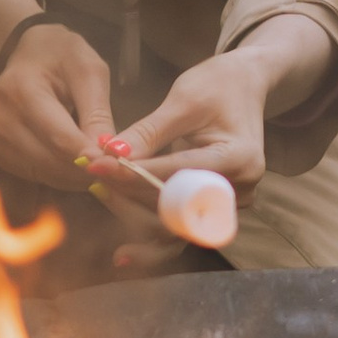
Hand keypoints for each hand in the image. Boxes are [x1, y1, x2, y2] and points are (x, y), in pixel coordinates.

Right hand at [0, 21, 117, 191]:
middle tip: (114, 171)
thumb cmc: (63, 56)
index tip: (118, 168)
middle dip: (84, 171)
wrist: (29, 52)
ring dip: (71, 176)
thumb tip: (110, 155)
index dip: (90, 158)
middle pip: (48, 160)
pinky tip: (74, 165)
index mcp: (20, 89)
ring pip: (40, 172)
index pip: (59, 138)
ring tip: (96, 166)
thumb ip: (98, 114)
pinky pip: (30, 173)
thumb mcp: (89, 72)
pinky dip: (56, 175)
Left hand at [87, 17, 337, 271]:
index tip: (97, 167)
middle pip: (177, 210)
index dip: (136, 175)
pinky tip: (123, 251)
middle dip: (130, 197)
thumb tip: (110, 155)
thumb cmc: (217, 87)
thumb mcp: (183, 100)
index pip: (180, 173)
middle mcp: (240, 190)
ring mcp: (228, 206)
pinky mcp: (213, 211)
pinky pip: (179, 229)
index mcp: (240, 158)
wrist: (243, 89)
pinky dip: (149, 233)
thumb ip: (148, 132)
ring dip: (134, 217)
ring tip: (100, 195)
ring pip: (175, 229)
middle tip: (93, 180)